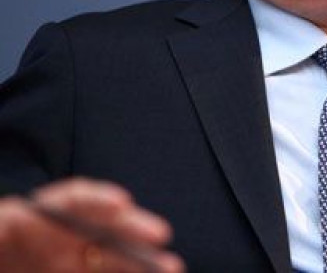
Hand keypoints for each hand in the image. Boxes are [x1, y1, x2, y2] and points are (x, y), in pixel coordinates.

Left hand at [0, 177, 184, 271]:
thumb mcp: (0, 230)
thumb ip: (9, 224)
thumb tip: (18, 215)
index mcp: (36, 220)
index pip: (75, 201)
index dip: (99, 199)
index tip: (121, 204)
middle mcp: (59, 240)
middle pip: (103, 227)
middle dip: (135, 228)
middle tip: (161, 234)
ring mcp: (70, 263)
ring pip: (112, 257)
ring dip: (142, 261)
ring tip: (172, 268)